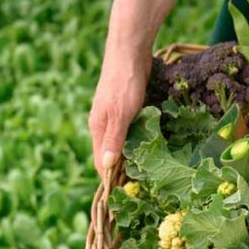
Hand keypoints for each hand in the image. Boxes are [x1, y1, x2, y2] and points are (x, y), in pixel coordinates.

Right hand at [88, 53, 150, 178]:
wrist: (130, 51)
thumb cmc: (124, 82)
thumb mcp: (121, 113)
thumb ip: (114, 139)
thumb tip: (106, 166)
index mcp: (98, 128)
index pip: (100, 162)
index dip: (111, 180)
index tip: (125, 198)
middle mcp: (103, 125)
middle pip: (110, 155)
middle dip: (122, 172)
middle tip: (142, 190)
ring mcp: (115, 116)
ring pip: (122, 143)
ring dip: (132, 158)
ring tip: (148, 175)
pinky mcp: (127, 108)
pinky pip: (131, 132)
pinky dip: (139, 143)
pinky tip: (150, 149)